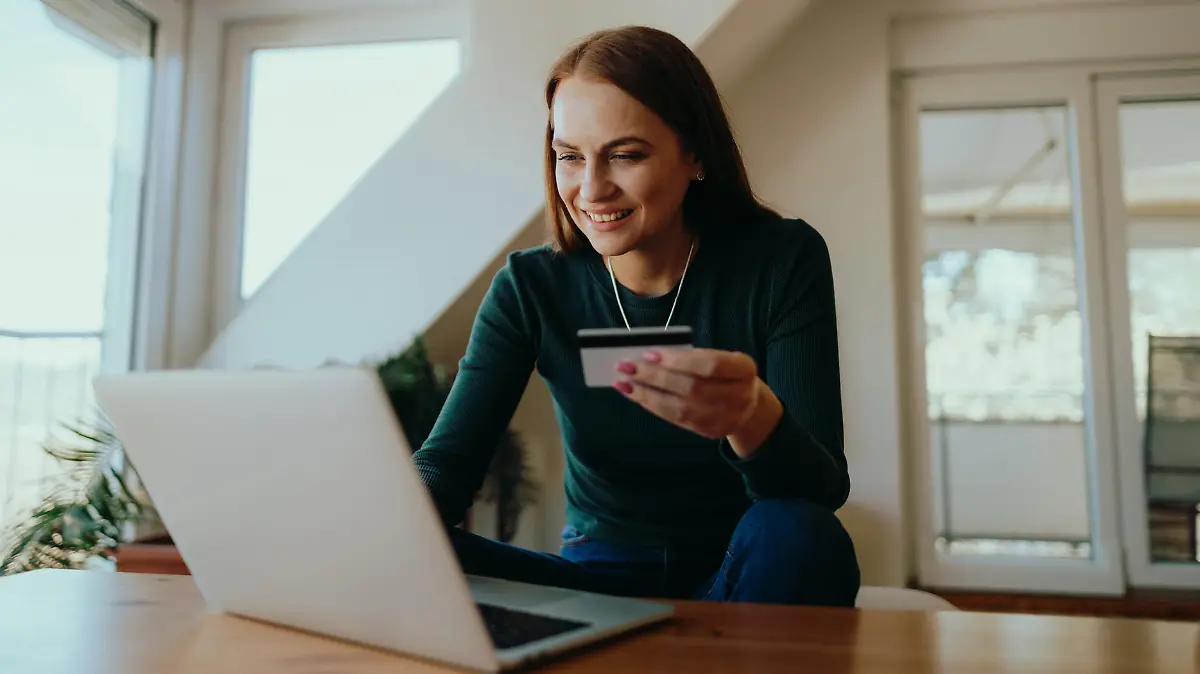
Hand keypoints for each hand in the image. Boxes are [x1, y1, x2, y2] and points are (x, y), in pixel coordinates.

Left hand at [614, 348, 762, 440]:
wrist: (750, 408)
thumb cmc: (728, 374)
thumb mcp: (723, 358)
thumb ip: (694, 357)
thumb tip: (650, 356)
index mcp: (744, 369)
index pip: (710, 365)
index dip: (678, 360)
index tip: (649, 353)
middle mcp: (738, 396)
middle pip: (692, 388)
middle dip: (654, 376)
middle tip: (626, 366)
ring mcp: (724, 418)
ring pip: (680, 408)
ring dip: (647, 394)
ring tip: (624, 382)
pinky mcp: (709, 431)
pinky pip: (676, 419)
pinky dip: (653, 405)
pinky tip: (636, 395)